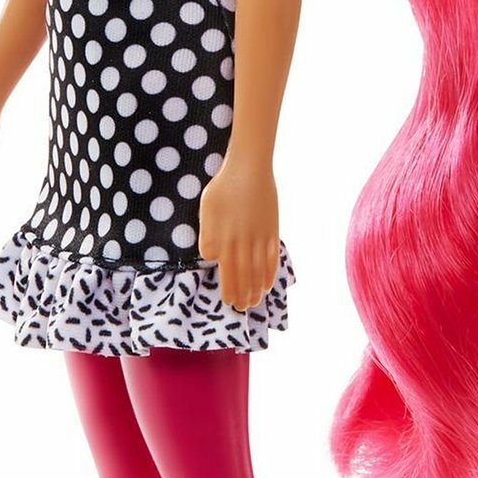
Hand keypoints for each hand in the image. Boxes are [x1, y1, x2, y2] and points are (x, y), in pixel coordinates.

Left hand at [197, 154, 281, 312]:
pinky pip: (271, 257)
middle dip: (241, 294)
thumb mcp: (206, 209)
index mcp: (220, 237)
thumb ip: (208, 234)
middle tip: (241, 308)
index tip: (229, 299)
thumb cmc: (223, 186)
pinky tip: (267, 284)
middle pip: (241, 275)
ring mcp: (257, 237)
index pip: (224, 270)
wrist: (248, 168)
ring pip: (256, 270)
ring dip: (255, 289)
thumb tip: (211, 256)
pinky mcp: (271, 230)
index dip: (228, 286)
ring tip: (254, 302)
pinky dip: (270, 273)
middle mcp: (238, 241)